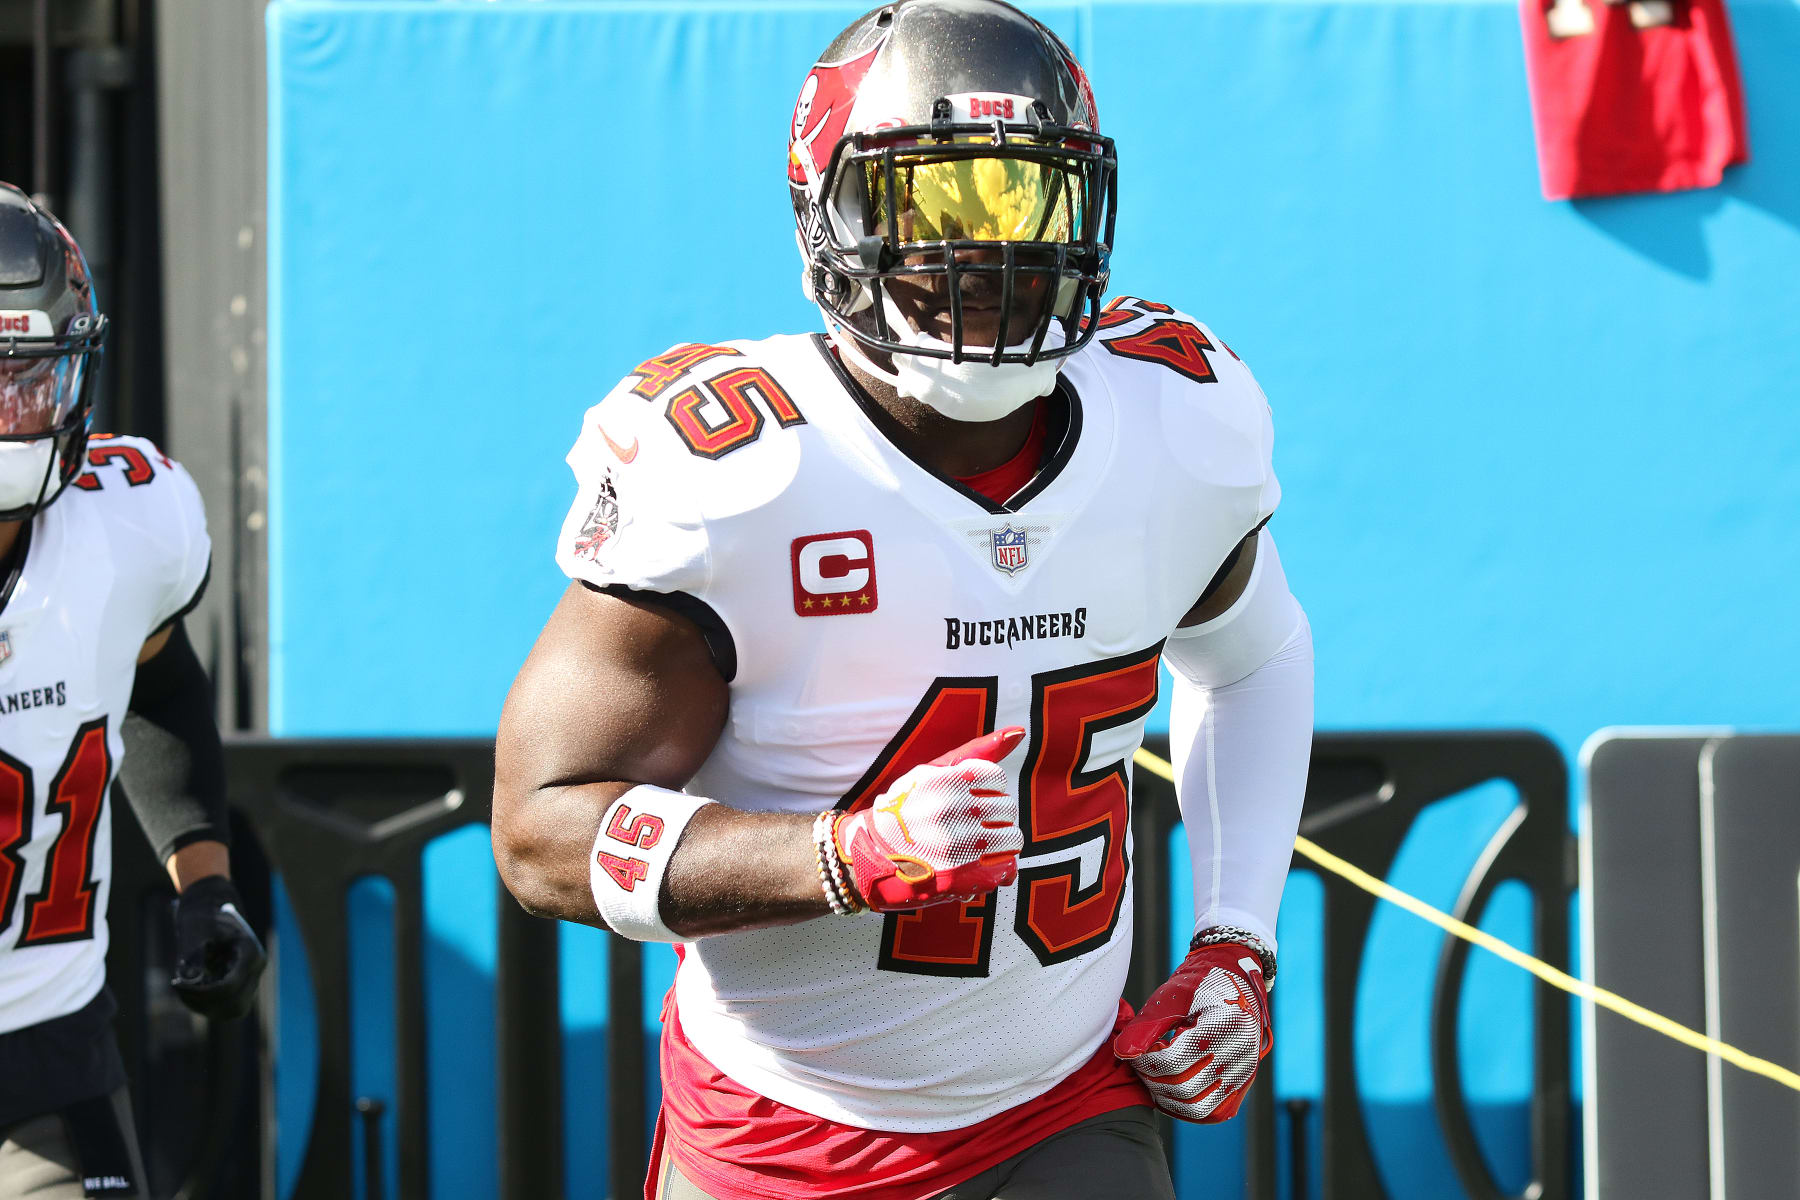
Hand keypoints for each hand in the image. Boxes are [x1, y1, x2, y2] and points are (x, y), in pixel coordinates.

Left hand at [170, 875, 266, 1019]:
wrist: (211, 911)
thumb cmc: (203, 918)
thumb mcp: (195, 932)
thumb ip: (193, 956)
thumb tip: (189, 981)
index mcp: (251, 953)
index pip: (229, 987)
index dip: (200, 992)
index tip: (175, 983)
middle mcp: (255, 969)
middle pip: (233, 1003)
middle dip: (202, 1001)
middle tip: (178, 987)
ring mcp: (251, 979)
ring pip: (232, 1010)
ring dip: (205, 1006)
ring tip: (182, 989)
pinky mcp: (241, 986)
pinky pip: (227, 1007)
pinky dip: (205, 1004)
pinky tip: (187, 990)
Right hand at [835, 728, 1024, 911]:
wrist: (870, 855)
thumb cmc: (906, 808)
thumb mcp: (932, 772)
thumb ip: (976, 752)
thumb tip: (1019, 732)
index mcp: (943, 780)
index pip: (997, 779)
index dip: (988, 791)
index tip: (971, 799)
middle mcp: (950, 810)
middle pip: (1008, 808)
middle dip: (995, 816)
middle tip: (972, 824)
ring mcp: (957, 846)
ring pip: (1012, 839)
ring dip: (1000, 843)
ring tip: (977, 846)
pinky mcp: (962, 877)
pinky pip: (1006, 868)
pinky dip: (999, 868)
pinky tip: (979, 865)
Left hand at [1112, 941, 1270, 1122]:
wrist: (1233, 982)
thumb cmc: (1197, 987)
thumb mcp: (1169, 999)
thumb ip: (1145, 1027)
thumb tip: (1122, 1053)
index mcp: (1226, 1023)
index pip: (1175, 1061)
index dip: (1145, 1061)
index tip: (1133, 1051)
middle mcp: (1242, 1052)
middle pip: (1185, 1087)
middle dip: (1152, 1080)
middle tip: (1140, 1064)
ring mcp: (1245, 1072)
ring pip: (1197, 1107)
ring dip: (1167, 1097)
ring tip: (1154, 1076)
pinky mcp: (1242, 1084)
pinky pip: (1211, 1112)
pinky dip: (1186, 1107)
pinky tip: (1170, 1089)